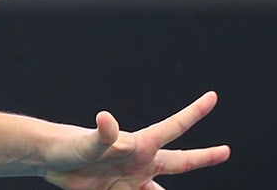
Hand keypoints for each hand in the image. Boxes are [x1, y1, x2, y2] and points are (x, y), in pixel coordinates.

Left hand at [42, 91, 229, 189]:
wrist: (50, 159)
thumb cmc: (68, 145)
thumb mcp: (88, 142)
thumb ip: (101, 134)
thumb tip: (105, 117)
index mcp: (139, 145)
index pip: (173, 127)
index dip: (194, 112)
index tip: (212, 96)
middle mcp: (140, 160)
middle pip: (180, 161)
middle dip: (204, 157)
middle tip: (226, 151)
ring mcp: (131, 176)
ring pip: (161, 189)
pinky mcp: (119, 189)